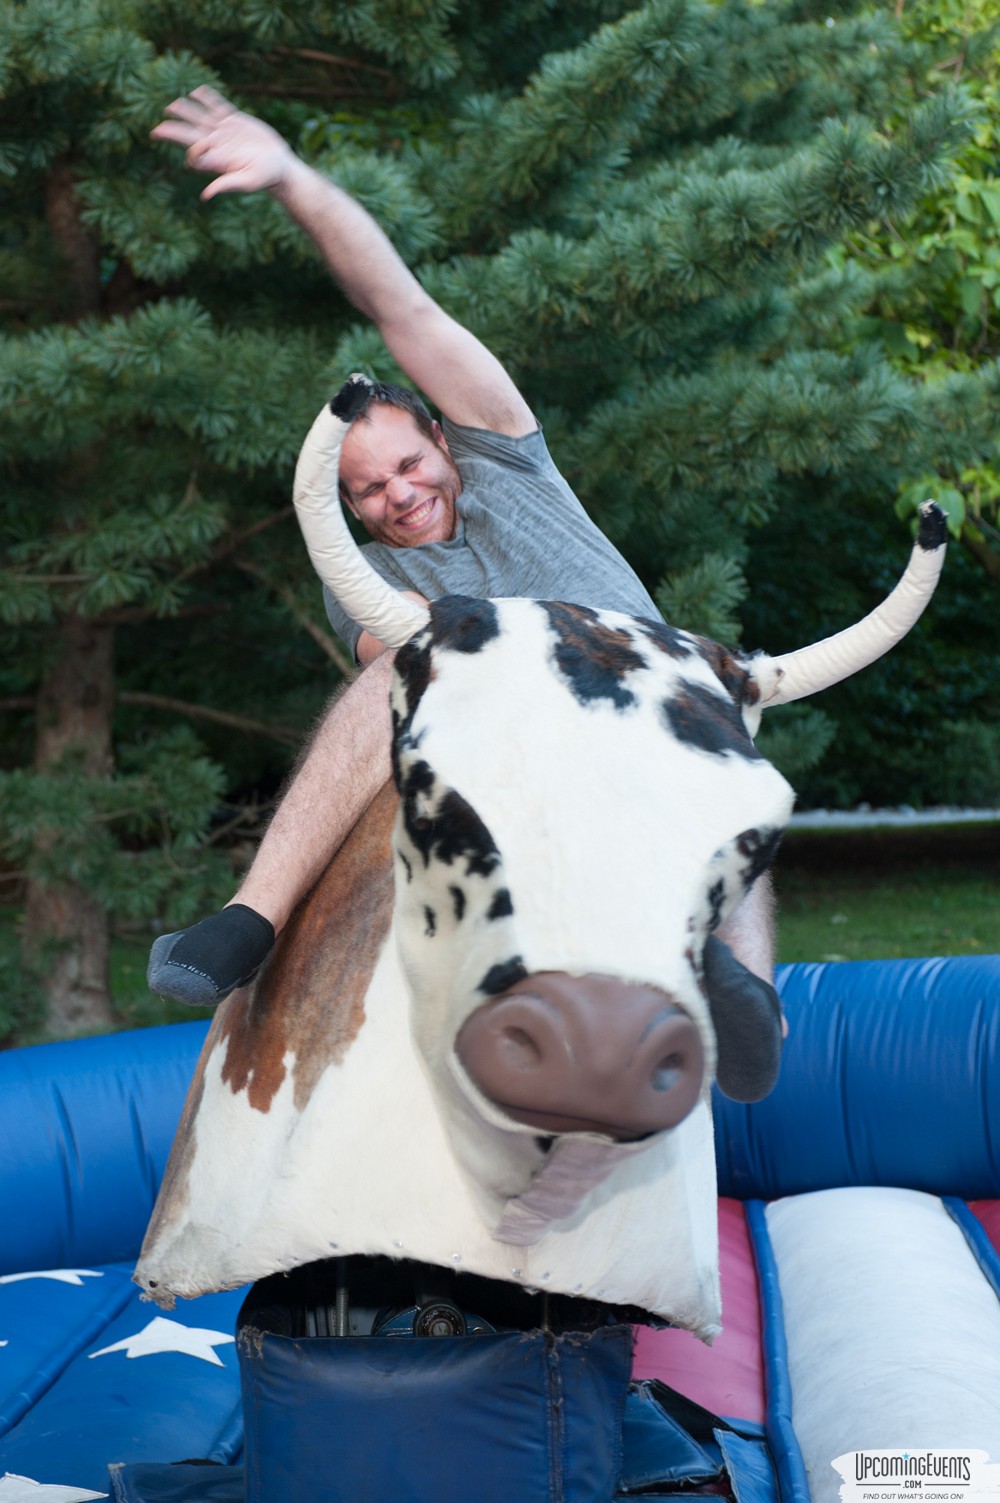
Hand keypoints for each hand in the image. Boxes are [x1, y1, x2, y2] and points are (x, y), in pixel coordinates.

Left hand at [151, 85, 294, 199]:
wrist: (279, 165)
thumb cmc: (264, 177)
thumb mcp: (247, 182)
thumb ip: (226, 185)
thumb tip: (205, 196)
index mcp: (217, 158)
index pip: (194, 153)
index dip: (188, 149)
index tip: (194, 149)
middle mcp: (217, 144)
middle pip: (190, 134)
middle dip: (174, 131)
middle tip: (157, 130)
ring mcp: (224, 131)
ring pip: (200, 117)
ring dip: (186, 111)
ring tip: (172, 105)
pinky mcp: (234, 121)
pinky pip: (218, 106)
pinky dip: (208, 99)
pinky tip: (197, 92)